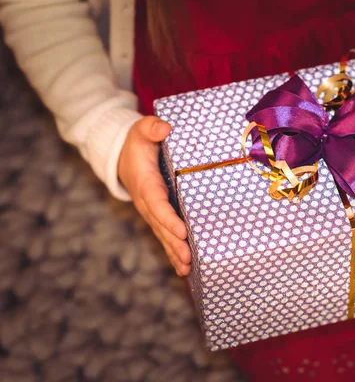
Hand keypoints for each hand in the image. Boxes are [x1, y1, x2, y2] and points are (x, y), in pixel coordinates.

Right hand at [118, 116, 191, 275]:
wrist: (123, 156)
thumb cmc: (138, 142)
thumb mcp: (142, 130)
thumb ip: (151, 127)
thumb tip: (164, 129)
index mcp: (147, 184)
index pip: (158, 204)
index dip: (169, 219)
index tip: (182, 231)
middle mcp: (148, 203)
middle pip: (162, 227)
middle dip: (174, 244)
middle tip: (188, 259)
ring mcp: (152, 212)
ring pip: (163, 236)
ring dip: (174, 253)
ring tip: (186, 270)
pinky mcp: (158, 216)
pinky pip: (166, 236)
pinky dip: (174, 253)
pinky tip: (185, 270)